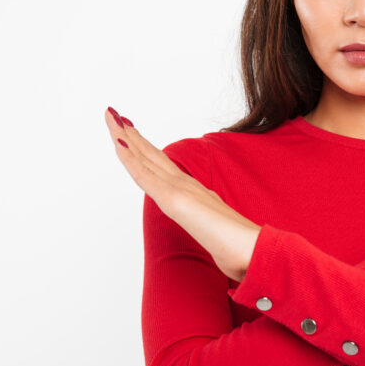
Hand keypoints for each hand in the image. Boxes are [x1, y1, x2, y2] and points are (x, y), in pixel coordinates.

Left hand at [105, 107, 259, 282]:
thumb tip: (221, 249)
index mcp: (193, 194)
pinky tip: (118, 141)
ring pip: (143, 157)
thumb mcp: (219, 241)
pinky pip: (144, 174)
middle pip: (151, 155)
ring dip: (124, 135)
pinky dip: (129, 156)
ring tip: (111, 116)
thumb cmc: (240, 249)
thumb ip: (216, 237)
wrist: (253, 250)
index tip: (132, 134)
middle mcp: (185, 185)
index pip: (163, 168)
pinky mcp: (173, 199)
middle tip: (116, 115)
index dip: (145, 150)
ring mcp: (179, 190)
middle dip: (132, 135)